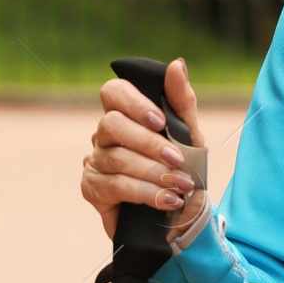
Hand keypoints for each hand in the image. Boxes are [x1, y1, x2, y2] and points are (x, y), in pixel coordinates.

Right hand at [81, 57, 207, 241]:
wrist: (183, 218)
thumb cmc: (183, 171)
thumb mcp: (190, 135)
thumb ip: (182, 101)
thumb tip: (177, 64)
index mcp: (126, 115)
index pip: (113, 91)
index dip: (134, 103)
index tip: (160, 121)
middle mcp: (104, 135)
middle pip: (113, 124)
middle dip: (150, 143)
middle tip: (178, 159)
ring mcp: (95, 161)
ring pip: (118, 158)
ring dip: (155, 172)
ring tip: (182, 185)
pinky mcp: (92, 189)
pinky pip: (116, 185)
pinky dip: (148, 193)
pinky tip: (168, 201)